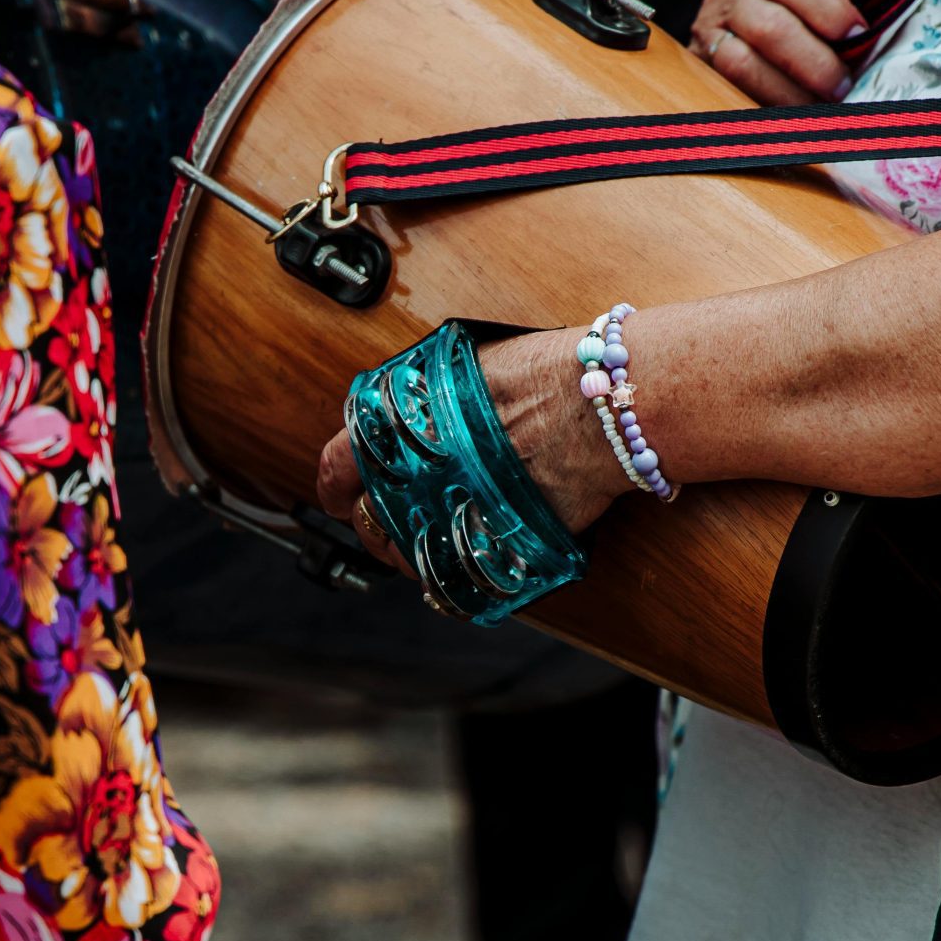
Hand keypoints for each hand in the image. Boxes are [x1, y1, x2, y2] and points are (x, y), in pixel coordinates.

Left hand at [314, 326, 633, 572]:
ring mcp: (458, 516)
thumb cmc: (549, 369)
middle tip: (388, 518)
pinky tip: (469, 557)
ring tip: (433, 537)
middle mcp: (422, 476)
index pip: (338, 464)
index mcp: (405, 426)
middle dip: (375, 523)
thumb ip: (431, 394)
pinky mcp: (498, 547)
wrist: (607, 403)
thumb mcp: (469, 365)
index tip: (337, 492)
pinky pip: (463, 575)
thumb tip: (416, 407)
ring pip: (413, 555)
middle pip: (371, 520)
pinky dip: (461, 572)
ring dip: (416, 550)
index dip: (333, 484)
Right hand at [690, 0, 869, 105]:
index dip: (826, 5)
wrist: (738, 30)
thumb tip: (874, 35)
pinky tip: (793, 118)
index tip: (857, 33)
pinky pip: (728, 94)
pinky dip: (764, 108)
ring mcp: (707, 34)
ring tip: (819, 106)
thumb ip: (837, 7)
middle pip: (768, 27)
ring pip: (741, 65)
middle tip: (843, 84)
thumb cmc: (793, 13)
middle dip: (813, 60)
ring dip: (788, 92)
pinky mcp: (700, 72)